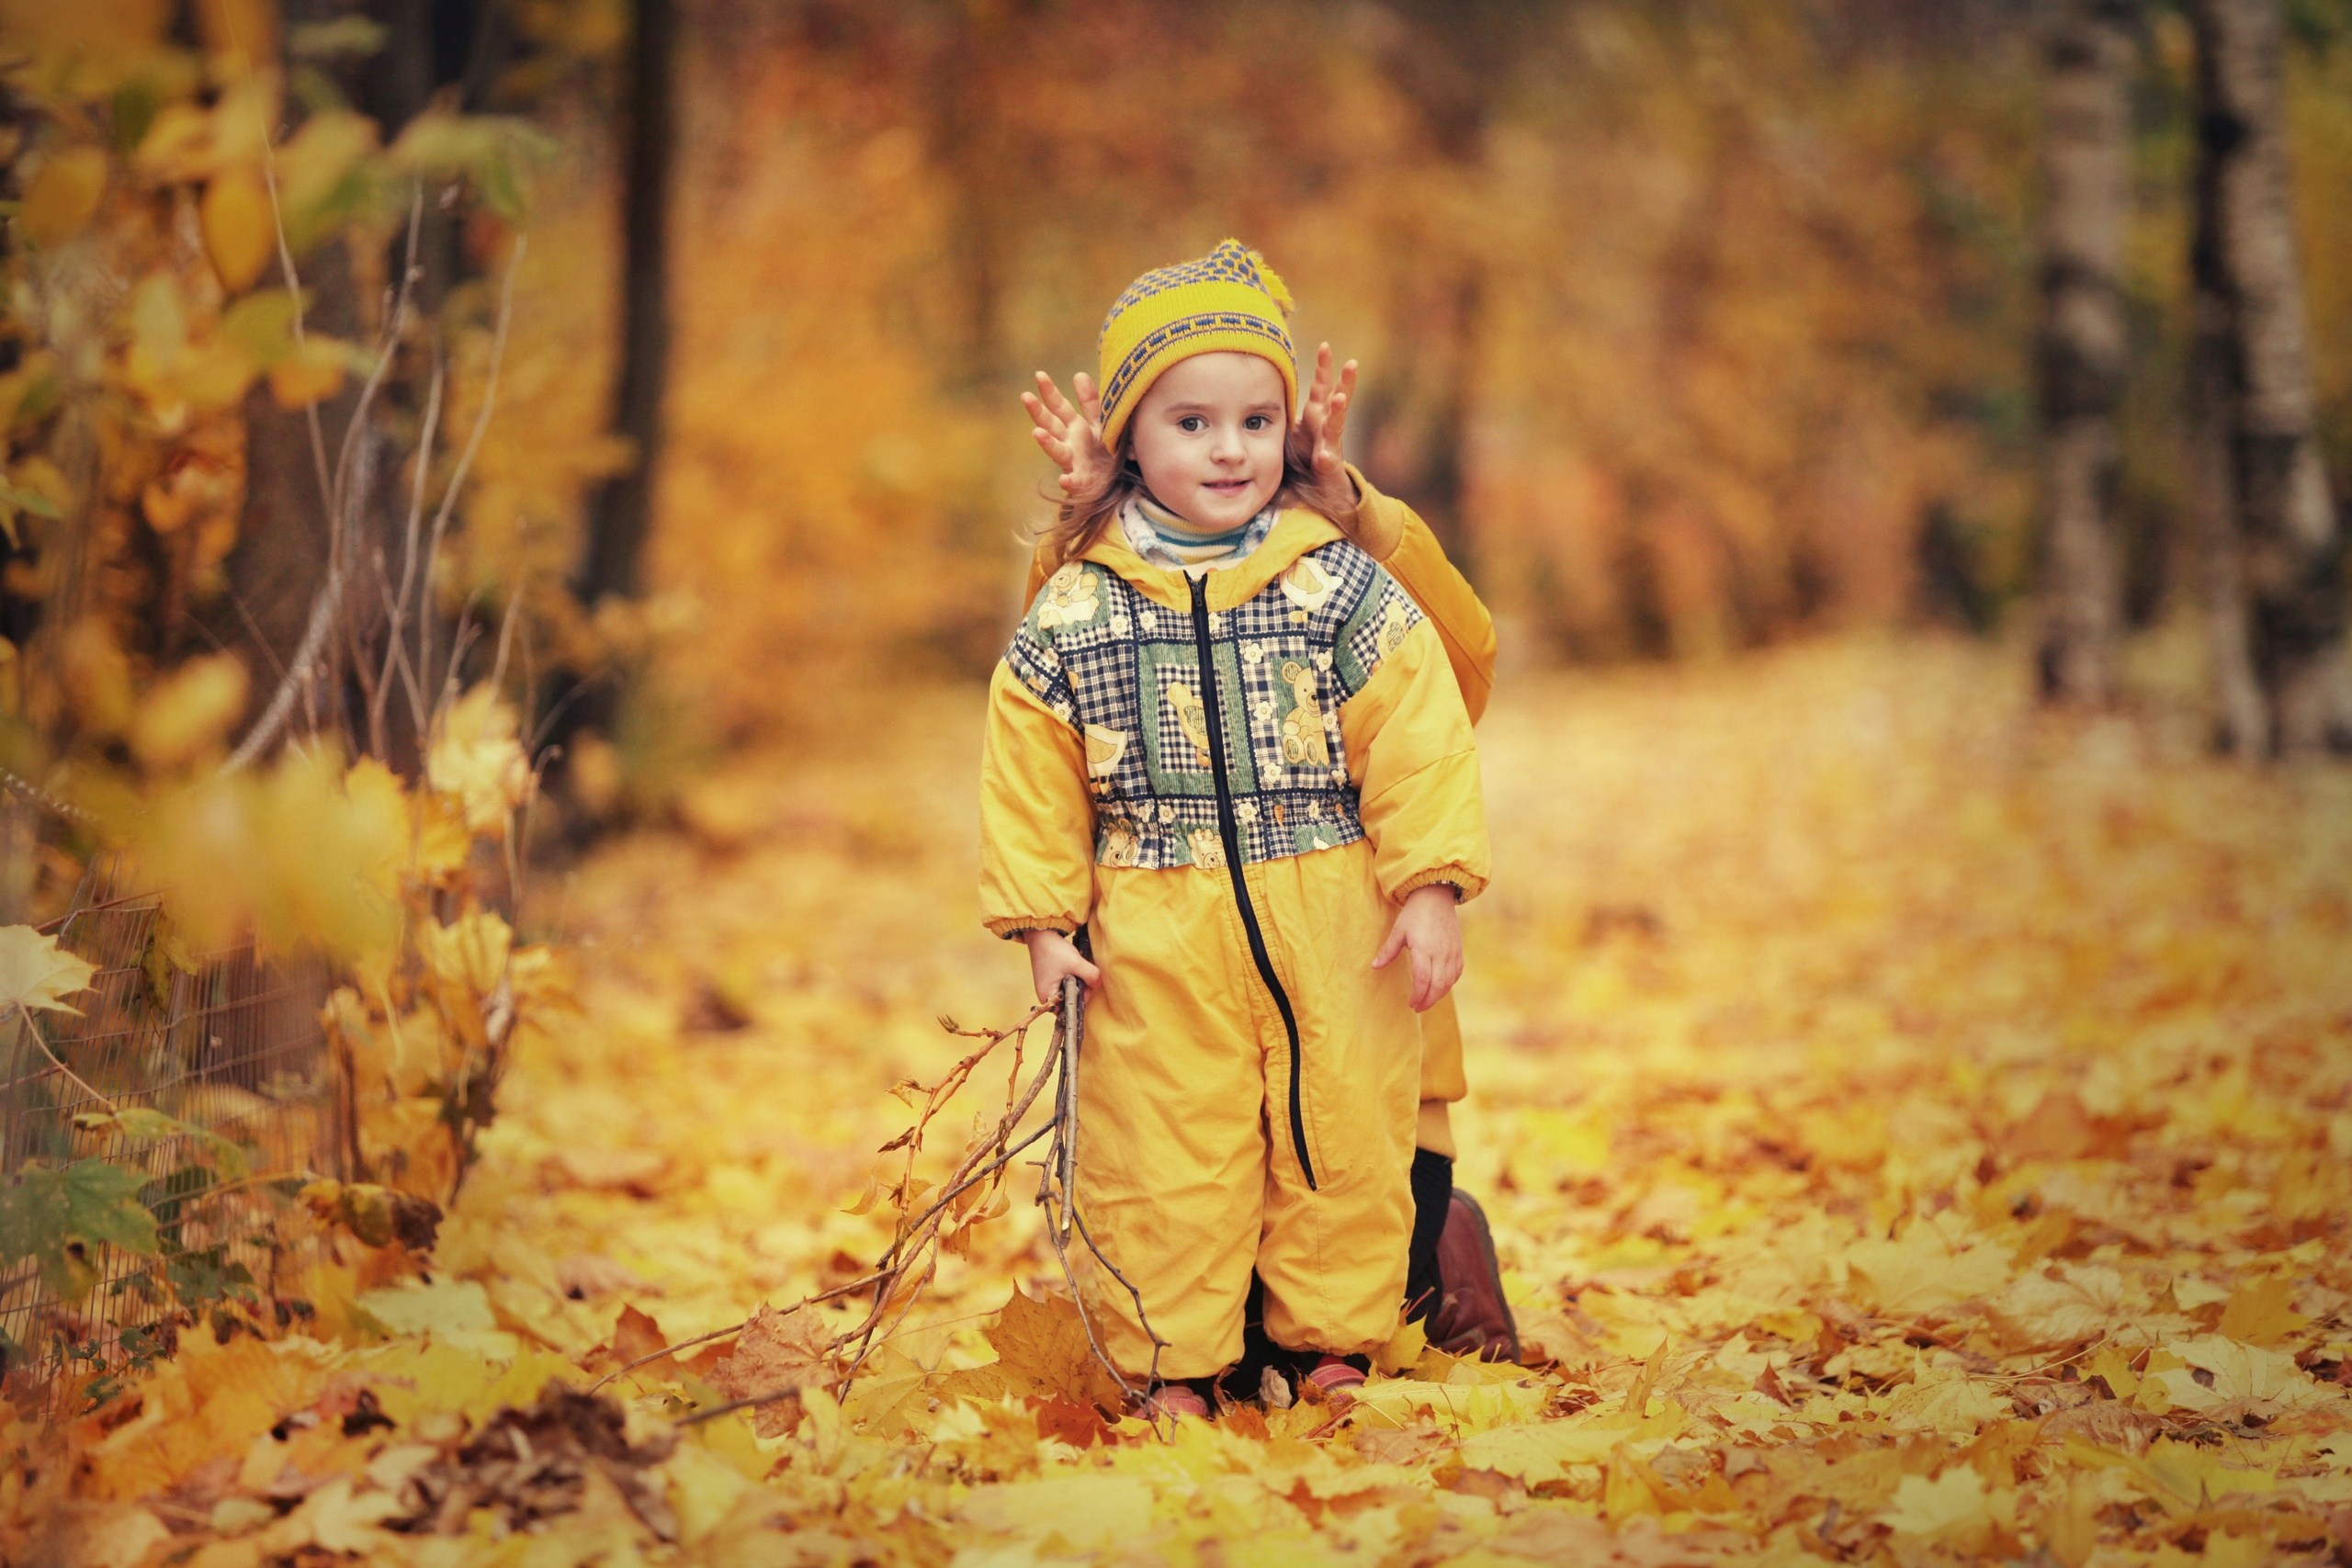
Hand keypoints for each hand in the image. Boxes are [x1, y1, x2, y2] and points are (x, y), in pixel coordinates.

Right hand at [1021, 371, 1113, 497]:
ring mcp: (1073, 462)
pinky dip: (1068, 482)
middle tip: (1025, 397)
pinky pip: (1074, 482)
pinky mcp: (1082, 482)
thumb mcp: (1099, 422)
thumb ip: (1090, 402)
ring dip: (1047, 442)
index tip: (1039, 375)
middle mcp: (1069, 443)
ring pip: (1057, 451)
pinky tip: (1064, 480)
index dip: (1050, 392)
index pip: (1059, 406)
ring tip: (1037, 433)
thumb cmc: (1103, 450)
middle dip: (1038, 411)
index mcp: (1074, 427)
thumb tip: (1078, 374)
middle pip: (1051, 425)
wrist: (1113, 482)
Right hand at [1023, 928, 1101, 1004]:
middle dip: (1081, 989)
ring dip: (1078, 981)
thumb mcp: (1076, 963)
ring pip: (1070, 991)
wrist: (1041, 935)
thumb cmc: (1054, 951)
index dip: (1081, 999)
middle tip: (1084, 973)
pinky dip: (1073, 977)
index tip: (1087, 986)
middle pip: (1070, 1000)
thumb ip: (1091, 976)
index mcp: (1047, 997)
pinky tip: (1073, 967)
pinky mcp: (1051, 979)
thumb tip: (1099, 984)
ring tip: (1077, 967)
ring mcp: (1048, 987)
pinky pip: (1066, 984)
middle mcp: (1046, 996)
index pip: (1069, 1009)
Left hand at [1293, 343, 1358, 496]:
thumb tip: (1259, 390)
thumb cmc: (1305, 454)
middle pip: (1335, 398)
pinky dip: (1326, 458)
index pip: (1321, 386)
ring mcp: (1331, 443)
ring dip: (1339, 411)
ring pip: (1337, 424)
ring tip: (1339, 398)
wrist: (1320, 487)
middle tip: (1352, 363)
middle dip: (1344, 381)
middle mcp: (1326, 424)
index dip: (1323, 367)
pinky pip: (1328, 460)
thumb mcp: (1292, 428)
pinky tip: (1324, 457)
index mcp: (1316, 414)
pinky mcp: (1330, 465)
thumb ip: (1285, 411)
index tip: (1325, 345)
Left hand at [1371, 883, 1462, 1011]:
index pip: (1423, 979)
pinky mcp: (1458, 950)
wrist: (1436, 895)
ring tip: (1427, 1000)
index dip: (1417, 995)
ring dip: (1438, 995)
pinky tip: (1440, 987)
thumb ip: (1388, 951)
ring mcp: (1452, 952)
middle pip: (1438, 985)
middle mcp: (1441, 953)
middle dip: (1428, 1001)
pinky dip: (1449, 984)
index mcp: (1424, 949)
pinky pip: (1457, 973)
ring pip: (1449, 982)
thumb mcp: (1398, 930)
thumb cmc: (1414, 913)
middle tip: (1418, 1008)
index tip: (1411, 1004)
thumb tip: (1374, 966)